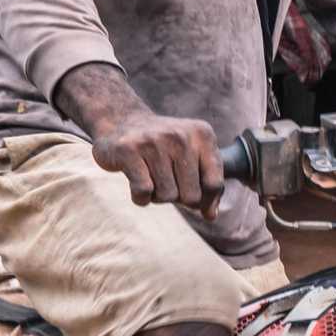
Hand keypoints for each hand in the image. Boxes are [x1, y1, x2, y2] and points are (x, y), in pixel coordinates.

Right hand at [90, 110, 224, 219]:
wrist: (121, 120)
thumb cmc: (164, 147)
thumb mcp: (193, 156)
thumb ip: (208, 184)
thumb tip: (211, 215)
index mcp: (202, 135)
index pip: (214, 184)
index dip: (205, 201)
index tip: (195, 200)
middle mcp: (180, 135)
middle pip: (191, 196)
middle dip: (179, 198)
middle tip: (167, 181)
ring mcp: (153, 141)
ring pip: (167, 196)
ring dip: (158, 196)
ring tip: (151, 177)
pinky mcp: (128, 150)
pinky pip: (143, 192)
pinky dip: (140, 198)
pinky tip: (136, 183)